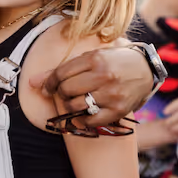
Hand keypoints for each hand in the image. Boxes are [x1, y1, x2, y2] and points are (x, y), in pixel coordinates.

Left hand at [35, 45, 153, 127]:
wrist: (147, 69)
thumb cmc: (114, 61)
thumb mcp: (91, 57)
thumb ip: (63, 68)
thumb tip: (31, 82)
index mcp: (95, 58)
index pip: (60, 73)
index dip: (49, 82)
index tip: (48, 87)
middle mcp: (103, 75)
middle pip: (66, 90)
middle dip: (61, 93)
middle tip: (66, 93)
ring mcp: (112, 94)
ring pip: (76, 105)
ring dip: (70, 106)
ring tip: (76, 101)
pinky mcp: (119, 110)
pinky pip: (91, 120)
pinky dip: (83, 120)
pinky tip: (85, 114)